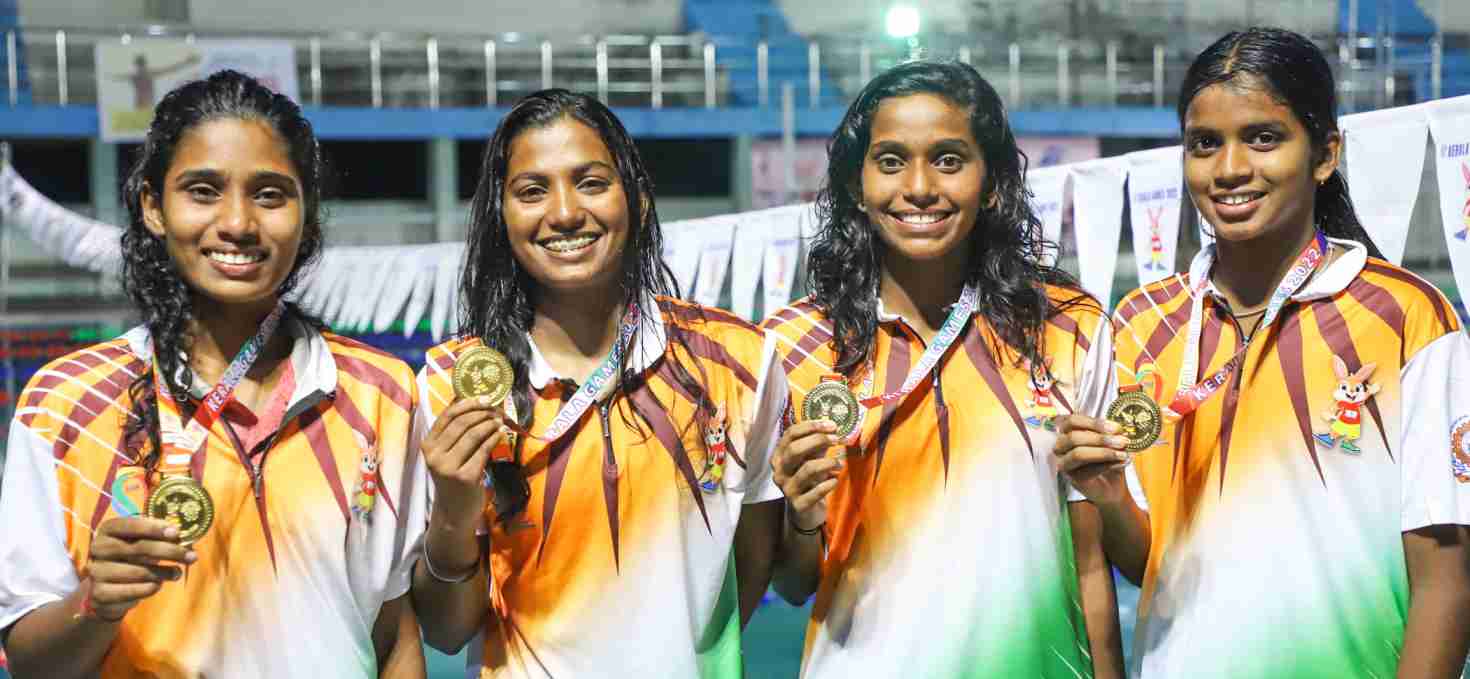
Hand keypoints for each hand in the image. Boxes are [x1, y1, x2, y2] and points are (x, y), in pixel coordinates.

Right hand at [85, 517, 192, 620]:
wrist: (106, 591)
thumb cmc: (130, 559)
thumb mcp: (140, 543)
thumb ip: (158, 537)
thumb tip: (182, 535)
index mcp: (107, 529)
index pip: (131, 524)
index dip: (155, 528)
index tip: (176, 533)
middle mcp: (98, 548)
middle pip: (140, 548)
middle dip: (171, 552)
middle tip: (192, 557)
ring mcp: (97, 571)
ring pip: (141, 572)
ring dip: (165, 572)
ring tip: (177, 573)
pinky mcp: (100, 593)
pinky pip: (135, 590)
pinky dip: (152, 587)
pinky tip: (158, 585)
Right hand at [422, 396, 510, 526]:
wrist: (454, 512)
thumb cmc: (454, 478)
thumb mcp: (448, 455)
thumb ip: (456, 432)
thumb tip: (475, 401)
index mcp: (428, 445)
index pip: (447, 416)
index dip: (467, 403)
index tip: (484, 397)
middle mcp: (434, 455)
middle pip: (461, 423)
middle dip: (482, 412)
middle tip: (497, 409)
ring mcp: (448, 467)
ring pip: (473, 434)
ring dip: (490, 423)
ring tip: (501, 420)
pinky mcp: (465, 476)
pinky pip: (483, 450)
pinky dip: (495, 438)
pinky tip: (501, 433)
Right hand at [771, 420, 842, 532]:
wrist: (805, 511)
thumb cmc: (809, 478)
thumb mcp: (810, 457)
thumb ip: (817, 443)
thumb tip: (832, 426)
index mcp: (779, 455)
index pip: (790, 434)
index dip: (811, 427)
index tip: (832, 425)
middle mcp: (779, 471)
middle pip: (795, 450)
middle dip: (818, 441)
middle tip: (837, 439)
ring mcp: (786, 489)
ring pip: (807, 469)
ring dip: (828, 463)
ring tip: (840, 463)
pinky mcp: (798, 505)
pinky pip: (816, 492)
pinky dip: (828, 484)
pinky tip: (835, 480)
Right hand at [1053, 414, 1131, 506]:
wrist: (1112, 487)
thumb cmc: (1108, 461)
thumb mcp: (1109, 443)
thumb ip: (1110, 434)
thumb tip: (1118, 430)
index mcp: (1066, 433)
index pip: (1071, 422)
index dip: (1093, 422)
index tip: (1116, 428)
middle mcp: (1061, 448)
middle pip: (1073, 437)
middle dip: (1100, 438)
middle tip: (1122, 441)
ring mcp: (1065, 465)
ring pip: (1078, 454)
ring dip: (1103, 452)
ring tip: (1123, 453)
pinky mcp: (1073, 479)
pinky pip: (1087, 470)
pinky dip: (1107, 465)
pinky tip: (1121, 463)